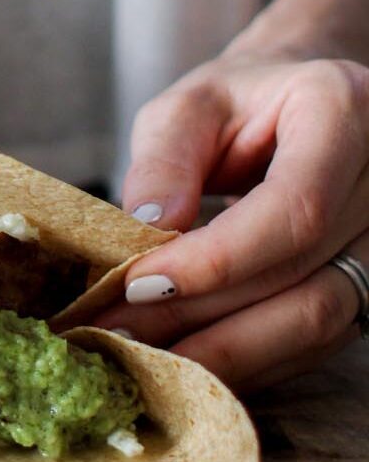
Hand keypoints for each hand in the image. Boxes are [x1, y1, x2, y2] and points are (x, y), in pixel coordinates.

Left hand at [95, 53, 368, 392]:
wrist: (296, 110)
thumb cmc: (236, 103)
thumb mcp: (187, 108)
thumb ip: (164, 160)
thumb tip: (148, 228)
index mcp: (344, 112)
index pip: (293, 210)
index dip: (214, 261)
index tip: (136, 284)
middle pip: (302, 278)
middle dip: (199, 316)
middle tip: (117, 332)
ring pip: (316, 323)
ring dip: (221, 353)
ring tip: (142, 355)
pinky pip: (315, 341)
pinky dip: (245, 358)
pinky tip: (184, 358)